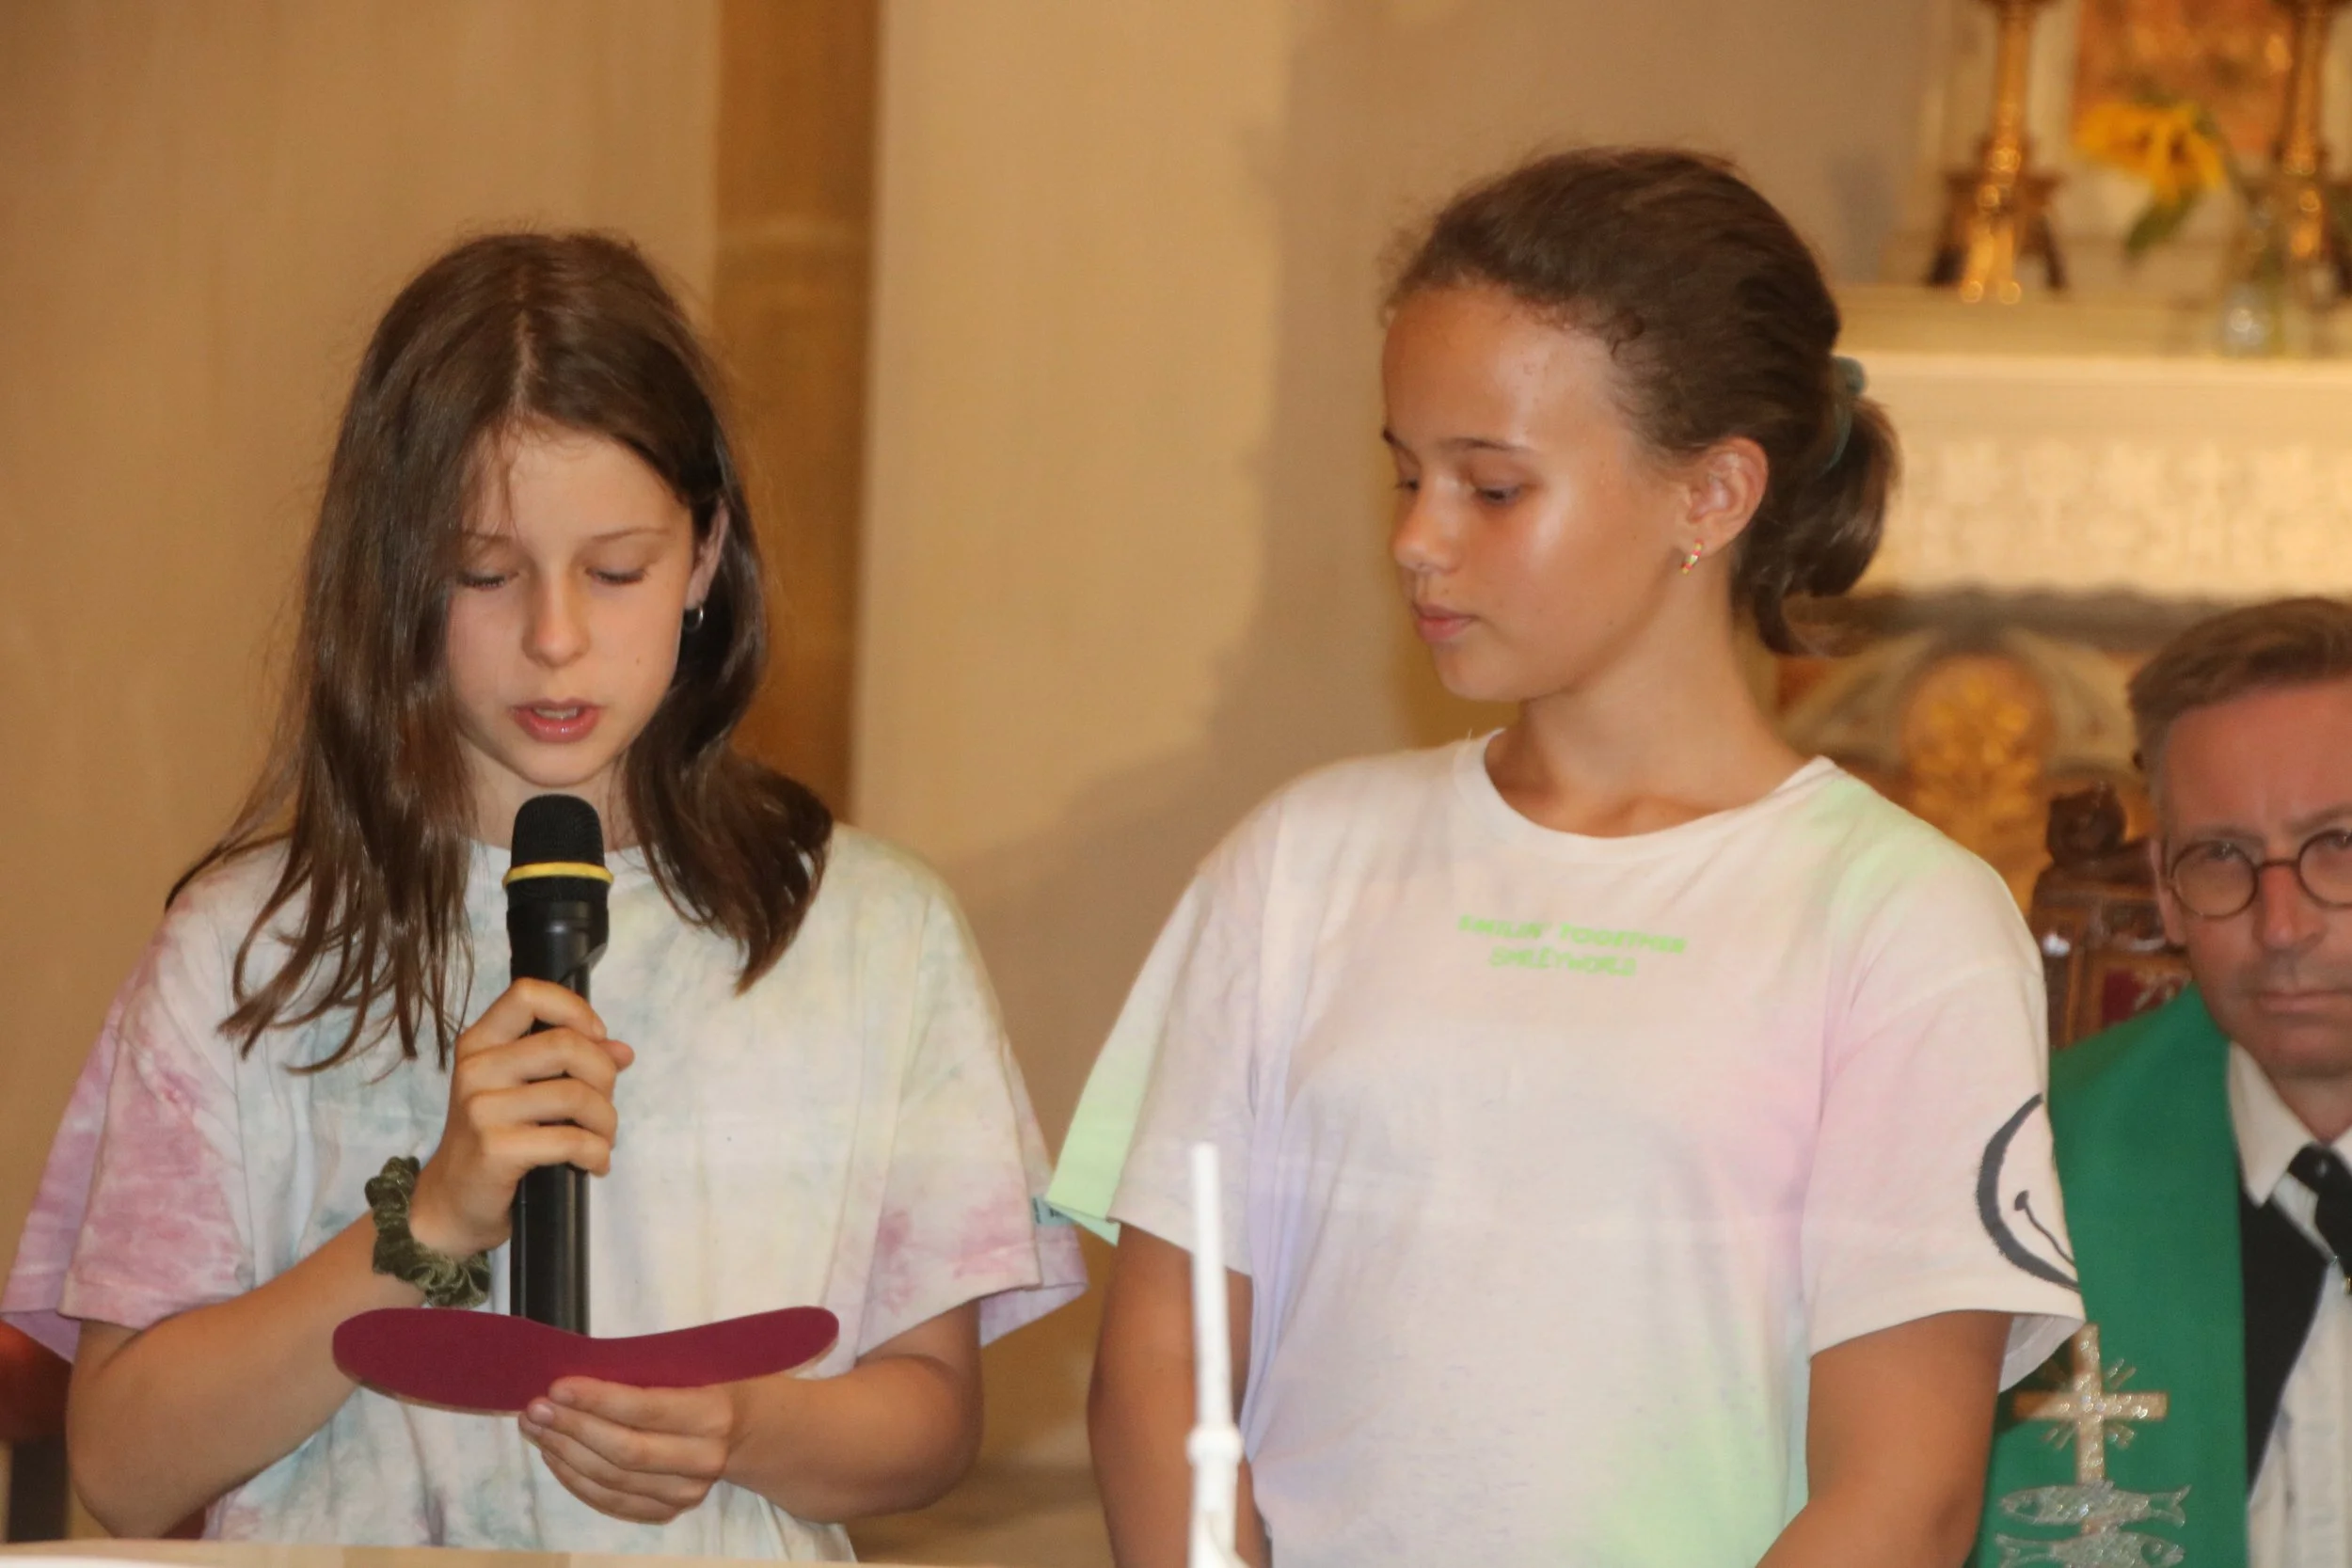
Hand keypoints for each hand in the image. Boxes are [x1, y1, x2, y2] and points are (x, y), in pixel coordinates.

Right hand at [408, 979, 634, 1258]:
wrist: (453, 1202)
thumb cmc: (494, 1139)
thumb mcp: (524, 1092)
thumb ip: (571, 1064)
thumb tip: (623, 1051)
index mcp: (480, 1043)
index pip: (527, 994)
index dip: (574, 1010)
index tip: (597, 1039)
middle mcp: (476, 1068)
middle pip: (566, 1044)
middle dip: (604, 1076)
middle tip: (603, 1107)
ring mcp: (482, 1108)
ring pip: (576, 1094)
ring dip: (606, 1122)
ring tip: (601, 1140)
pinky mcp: (495, 1148)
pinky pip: (571, 1140)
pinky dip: (596, 1153)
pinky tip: (594, 1163)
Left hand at [521, 1377, 747, 1522]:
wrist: (746, 1428)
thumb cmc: (711, 1381)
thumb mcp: (695, 1363)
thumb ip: (647, 1368)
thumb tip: (579, 1369)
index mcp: (713, 1414)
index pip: (645, 1410)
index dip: (597, 1401)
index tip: (557, 1387)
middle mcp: (703, 1460)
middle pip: (624, 1452)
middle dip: (572, 1429)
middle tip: (535, 1409)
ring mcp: (686, 1493)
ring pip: (612, 1481)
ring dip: (565, 1454)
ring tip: (535, 1429)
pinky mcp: (667, 1511)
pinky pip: (611, 1503)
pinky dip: (576, 1481)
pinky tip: (554, 1456)